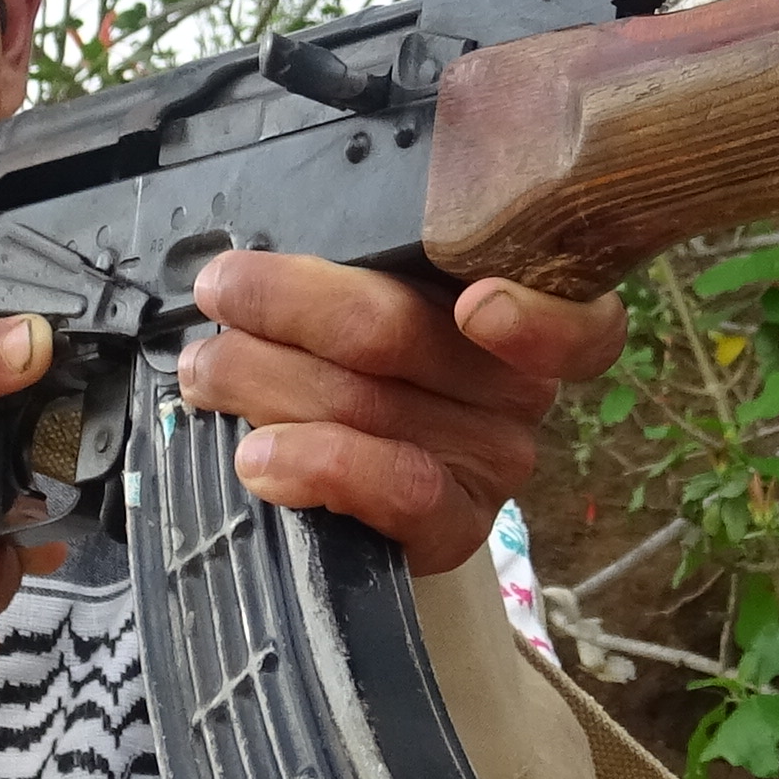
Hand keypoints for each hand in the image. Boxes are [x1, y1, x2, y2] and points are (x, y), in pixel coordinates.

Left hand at [181, 253, 628, 574]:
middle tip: (219, 294)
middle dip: (292, 306)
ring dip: (266, 379)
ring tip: (206, 368)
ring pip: (372, 404)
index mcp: (516, 312)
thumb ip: (356, 265)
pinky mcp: (454, 526)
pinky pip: (393, 489)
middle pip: (408, 334)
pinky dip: (316, 463)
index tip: (478, 302)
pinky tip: (258, 456)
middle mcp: (519, 390)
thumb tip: (254, 251)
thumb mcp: (376, 298)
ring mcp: (492, 463)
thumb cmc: (364, 373)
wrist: (365, 499)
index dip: (536, 317)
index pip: (572, 319)